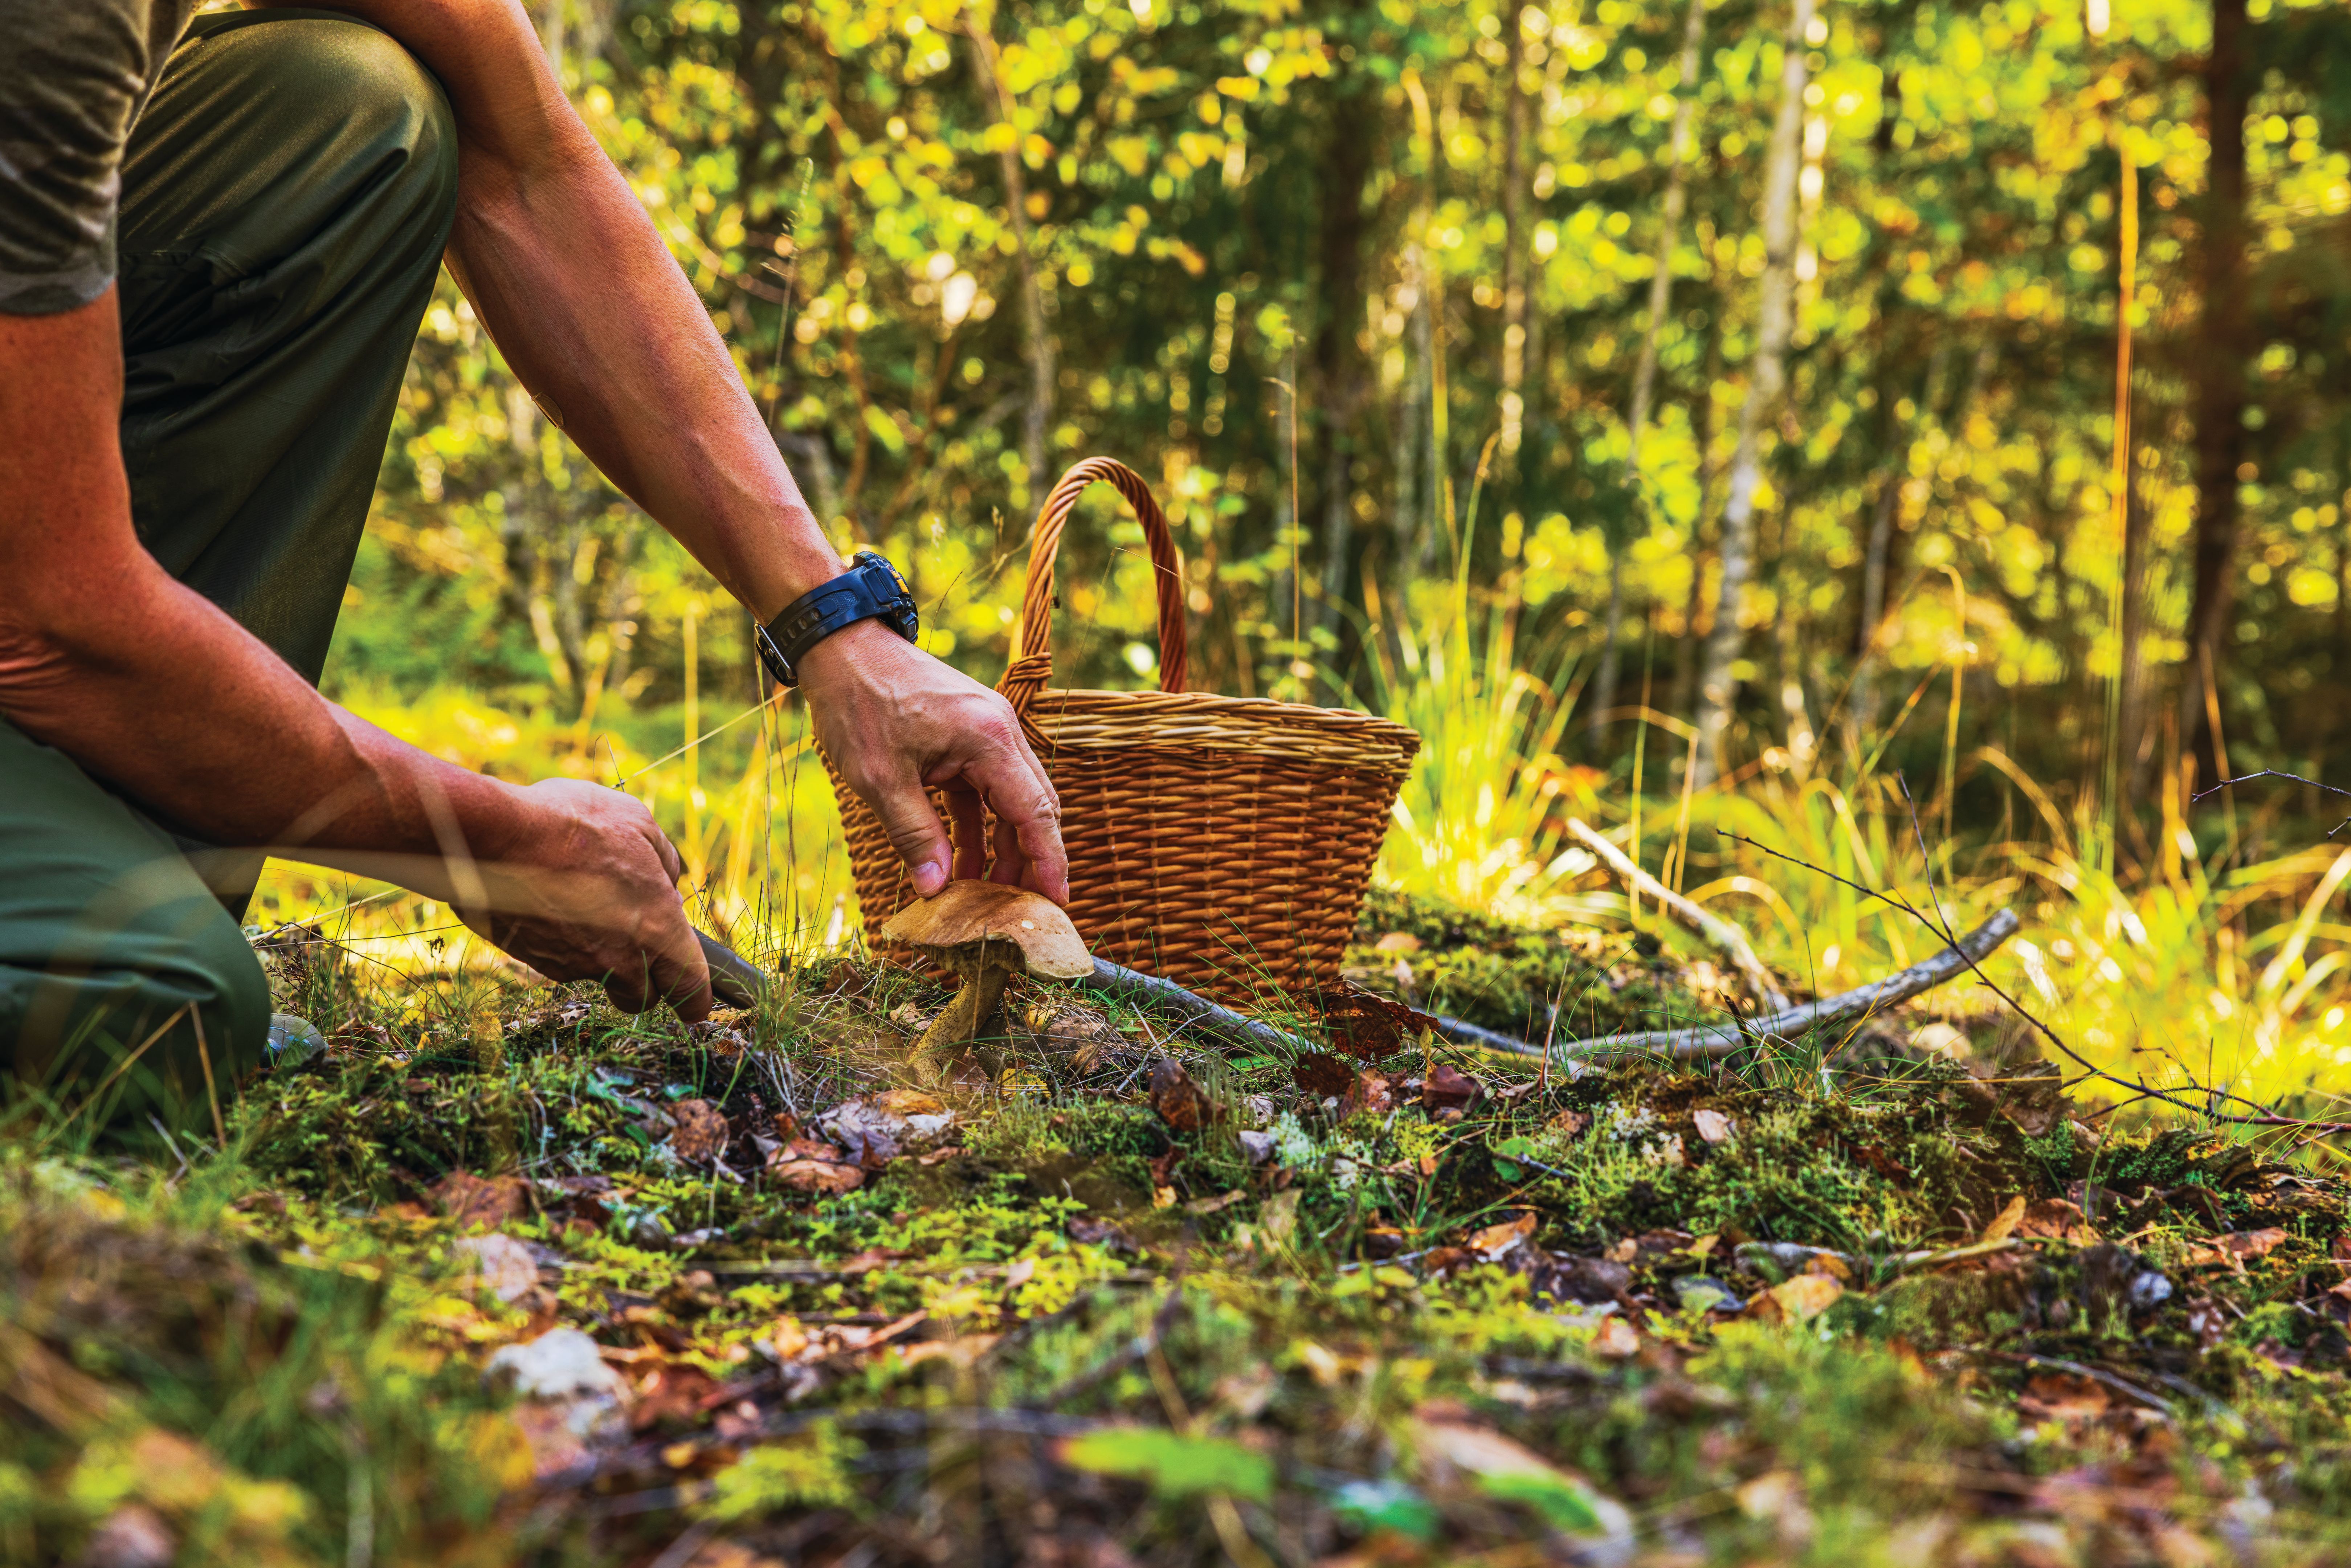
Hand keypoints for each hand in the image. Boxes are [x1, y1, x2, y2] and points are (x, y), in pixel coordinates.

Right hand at [460, 778, 712, 1019]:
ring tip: (581, 904)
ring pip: (596, 977)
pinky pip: (557, 961)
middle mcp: (619, 959)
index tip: (697, 1003)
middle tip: (639, 947)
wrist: (495, 836)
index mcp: (658, 929)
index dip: (697, 1000)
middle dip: (644, 981)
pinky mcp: (534, 962)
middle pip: (642, 997)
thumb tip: (665, 879)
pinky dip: (559, 941)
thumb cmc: (574, 824)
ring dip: (597, 954)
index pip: (690, 988)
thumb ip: (664, 860)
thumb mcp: (638, 824)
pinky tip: (548, 901)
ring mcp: (573, 965)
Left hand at [798, 620, 1067, 902]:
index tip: (1056, 902)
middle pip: (1032, 807)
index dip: (1049, 861)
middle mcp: (999, 732)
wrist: (841, 646)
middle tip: (1020, 910)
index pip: (1035, 811)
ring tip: (983, 894)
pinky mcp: (966, 736)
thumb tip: (937, 889)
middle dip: (1029, 861)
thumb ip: (914, 835)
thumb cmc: (858, 703)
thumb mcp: (880, 778)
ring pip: (1009, 801)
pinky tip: (959, 862)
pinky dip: (976, 826)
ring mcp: (985, 732)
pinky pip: (983, 790)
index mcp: (989, 739)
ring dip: (1000, 847)